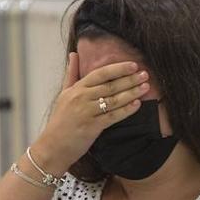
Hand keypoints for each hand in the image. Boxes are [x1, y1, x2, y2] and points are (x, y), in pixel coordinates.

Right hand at [30, 53, 151, 173]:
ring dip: (131, 92)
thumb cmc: (60, 121)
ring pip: (113, 99)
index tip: (133, 65)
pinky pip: (112, 116)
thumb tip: (74, 54)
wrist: (53, 146)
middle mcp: (82, 97)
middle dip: (129, 79)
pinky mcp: (92, 127)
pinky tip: (137, 104)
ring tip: (146, 87)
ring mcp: (87, 112)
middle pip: (110, 85)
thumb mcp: (64, 93)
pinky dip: (125, 110)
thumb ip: (71, 74)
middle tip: (145, 74)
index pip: (100, 73)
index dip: (117, 68)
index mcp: (76, 88)